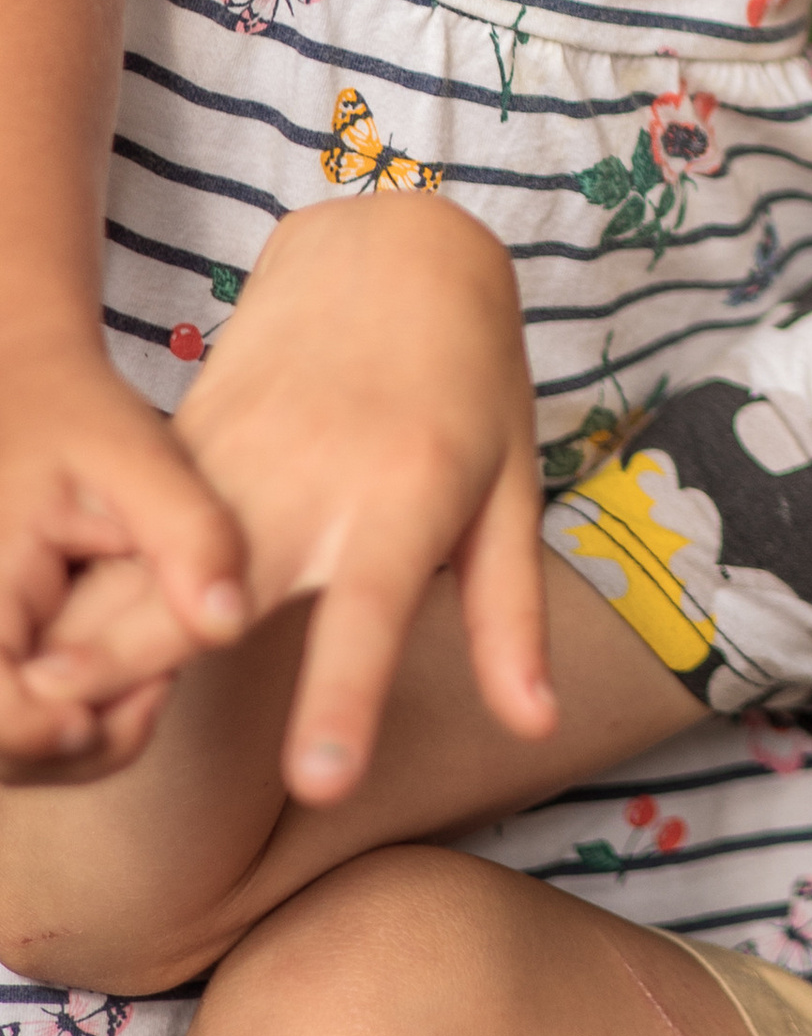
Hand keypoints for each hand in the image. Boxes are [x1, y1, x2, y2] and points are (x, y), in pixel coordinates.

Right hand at [0, 350, 246, 771]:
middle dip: (88, 742)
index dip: (54, 734)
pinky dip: (73, 715)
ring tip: (149, 670)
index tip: (140, 694)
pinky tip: (128, 670)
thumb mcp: (136, 453)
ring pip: (10, 751)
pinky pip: (18, 723)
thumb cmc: (74, 414)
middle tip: (160, 682)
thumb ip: (187, 534)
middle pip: (1, 753)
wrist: (21, 388)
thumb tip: (227, 624)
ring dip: (84, 738)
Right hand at [21, 193, 554, 801]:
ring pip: (147, 552)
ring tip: (26, 693)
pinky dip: (78, 572)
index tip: (320, 785)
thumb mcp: (512, 491)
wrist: (400, 251)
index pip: (373, 619)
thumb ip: (510, 618)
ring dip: (83, 622)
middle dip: (141, 657)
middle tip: (69, 727)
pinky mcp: (192, 434)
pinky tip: (31, 628)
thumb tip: (537, 728)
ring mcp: (240, 455)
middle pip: (217, 587)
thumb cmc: (471, 381)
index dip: (346, 700)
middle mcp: (311, 485)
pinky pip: (130, 515)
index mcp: (403, 503)